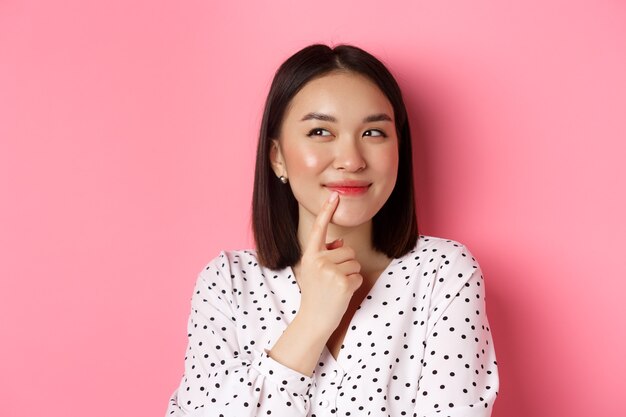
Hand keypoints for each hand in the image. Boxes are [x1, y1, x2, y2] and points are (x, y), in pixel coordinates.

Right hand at [296, 192, 362, 335]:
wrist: (313, 319)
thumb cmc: (316, 293)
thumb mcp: (314, 270)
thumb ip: (325, 253)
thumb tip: (341, 243)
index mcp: (310, 255)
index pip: (319, 229)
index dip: (327, 211)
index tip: (334, 195)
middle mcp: (319, 260)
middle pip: (347, 250)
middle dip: (346, 263)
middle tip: (332, 280)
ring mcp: (330, 272)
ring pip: (355, 262)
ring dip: (350, 274)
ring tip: (336, 286)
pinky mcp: (343, 283)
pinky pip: (358, 275)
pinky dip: (354, 284)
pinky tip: (342, 293)